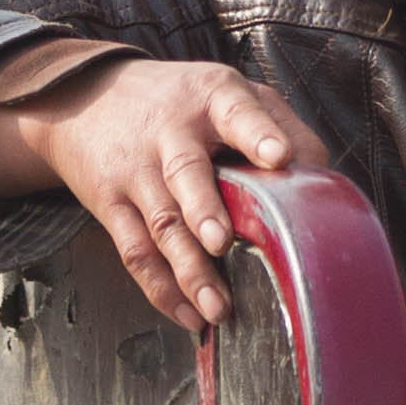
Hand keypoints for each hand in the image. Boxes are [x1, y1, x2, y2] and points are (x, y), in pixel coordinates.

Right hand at [0, 58, 329, 330]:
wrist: (86, 96)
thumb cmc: (177, 102)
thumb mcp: (226, 91)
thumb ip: (278, 125)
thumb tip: (319, 180)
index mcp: (211, 99)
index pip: (237, 113)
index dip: (258, 134)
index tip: (278, 157)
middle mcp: (171, 133)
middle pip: (186, 173)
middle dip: (204, 210)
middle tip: (220, 242)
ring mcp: (137, 171)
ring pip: (161, 224)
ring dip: (188, 269)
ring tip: (216, 306)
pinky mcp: (111, 204)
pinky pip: (135, 252)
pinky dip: (161, 289)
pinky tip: (188, 313)